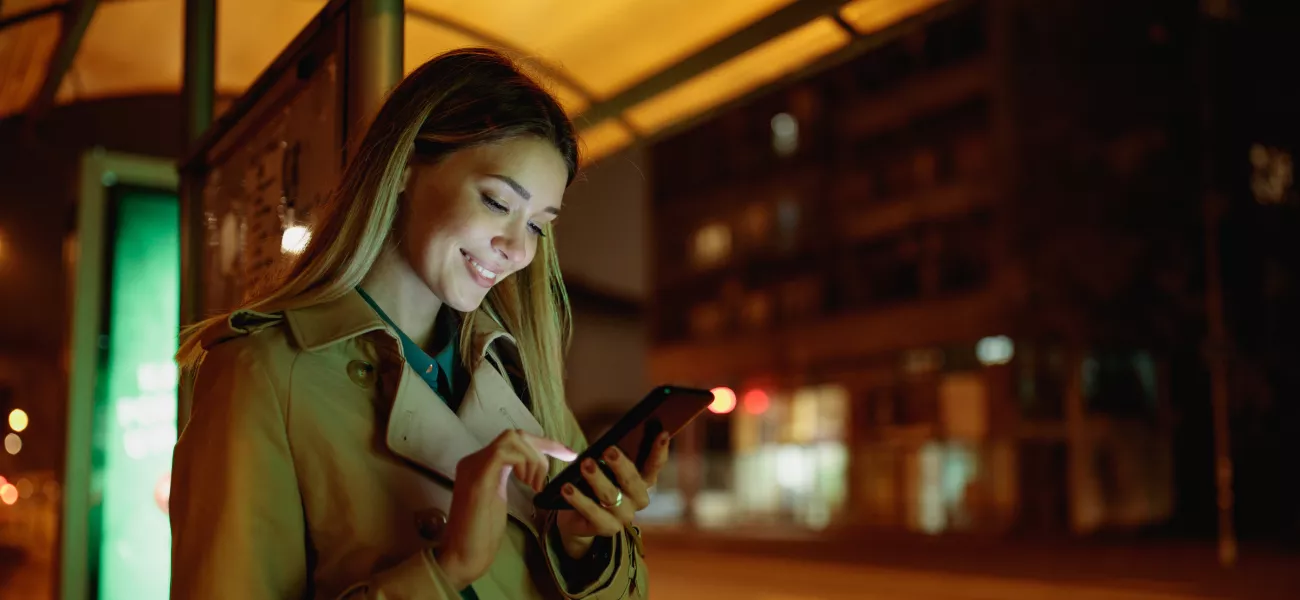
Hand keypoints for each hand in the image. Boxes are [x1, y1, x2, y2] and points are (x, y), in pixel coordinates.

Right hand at [438, 430, 575, 588]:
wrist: (463, 555)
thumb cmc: (482, 533)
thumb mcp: (500, 497)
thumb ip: (509, 478)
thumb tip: (533, 468)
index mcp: (480, 464)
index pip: (513, 441)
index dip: (544, 443)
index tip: (567, 453)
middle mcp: (474, 460)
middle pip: (514, 435)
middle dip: (543, 447)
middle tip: (553, 473)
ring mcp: (473, 467)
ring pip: (511, 439)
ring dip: (533, 459)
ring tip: (535, 486)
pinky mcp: (477, 479)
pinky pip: (503, 454)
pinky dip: (523, 464)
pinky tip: (526, 484)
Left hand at [554, 432, 670, 558]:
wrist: (578, 518)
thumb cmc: (596, 484)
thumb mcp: (605, 468)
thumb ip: (611, 456)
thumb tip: (606, 441)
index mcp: (642, 481)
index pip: (654, 465)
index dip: (660, 451)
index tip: (663, 434)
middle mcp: (637, 500)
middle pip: (633, 482)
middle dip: (621, 465)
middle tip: (608, 450)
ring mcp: (623, 516)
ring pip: (612, 497)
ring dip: (598, 479)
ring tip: (585, 464)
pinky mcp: (606, 528)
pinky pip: (593, 513)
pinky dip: (579, 500)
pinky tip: (567, 488)